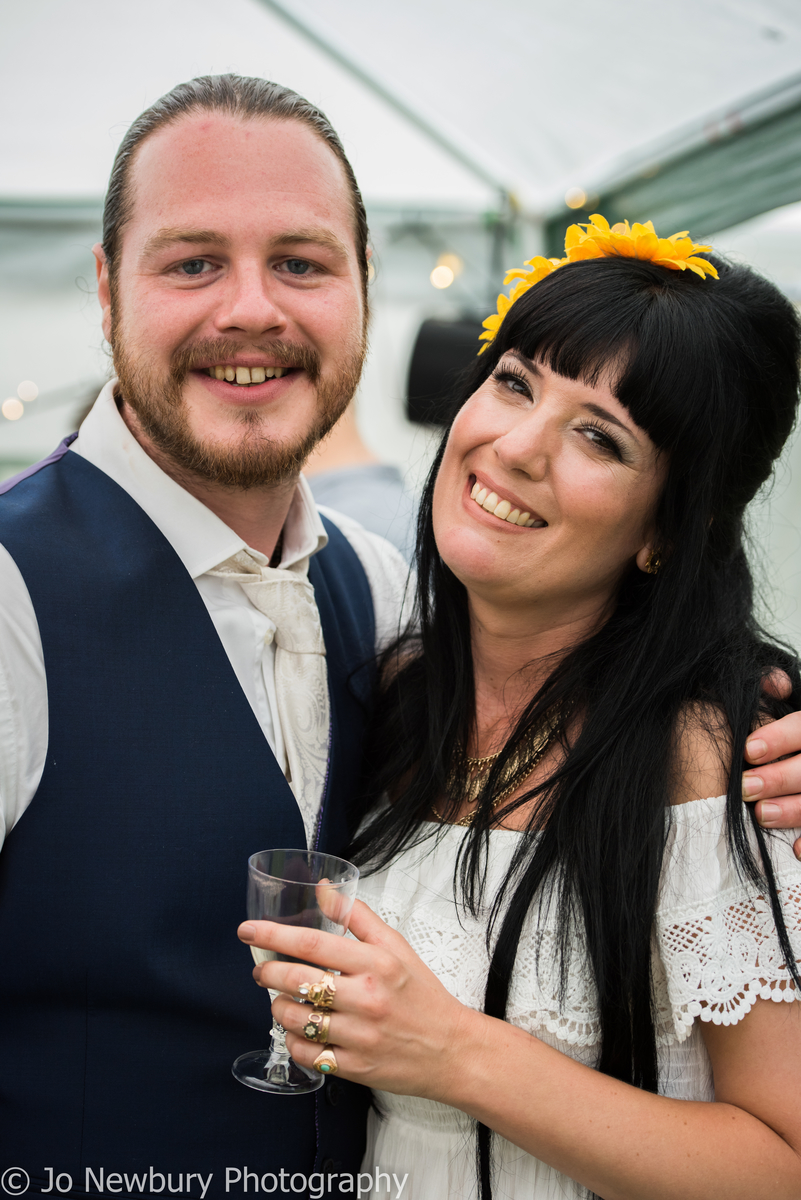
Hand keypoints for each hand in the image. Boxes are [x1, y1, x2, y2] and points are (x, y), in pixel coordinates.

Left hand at [237, 900, 479, 1098]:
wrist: (452, 1049)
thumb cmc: (421, 994)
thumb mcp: (396, 947)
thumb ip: (357, 916)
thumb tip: (323, 889)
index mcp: (377, 963)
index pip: (313, 944)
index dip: (274, 935)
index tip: (249, 931)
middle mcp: (367, 998)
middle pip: (299, 980)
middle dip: (268, 972)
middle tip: (260, 970)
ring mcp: (360, 1036)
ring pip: (297, 1019)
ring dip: (278, 1007)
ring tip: (280, 1000)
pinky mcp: (356, 1068)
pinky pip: (308, 1054)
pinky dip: (294, 1041)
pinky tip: (298, 1030)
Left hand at [744, 671, 800, 858]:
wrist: (799, 762)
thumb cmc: (792, 746)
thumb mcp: (789, 717)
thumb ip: (774, 697)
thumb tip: (773, 682)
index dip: (778, 737)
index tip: (747, 750)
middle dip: (780, 777)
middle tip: (746, 788)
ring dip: (794, 809)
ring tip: (762, 815)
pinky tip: (796, 849)